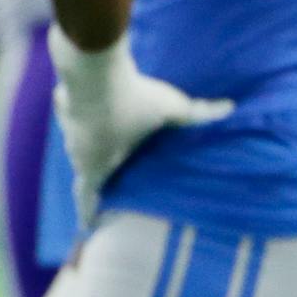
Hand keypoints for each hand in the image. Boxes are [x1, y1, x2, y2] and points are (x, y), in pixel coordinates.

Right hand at [51, 31, 232, 224]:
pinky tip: (104, 98)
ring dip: (94, 138)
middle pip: (86, 167)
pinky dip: (89, 108)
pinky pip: (78, 110)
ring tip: (110, 135)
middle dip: (97, 172)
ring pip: (81, 138)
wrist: (95, 70)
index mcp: (96, 165)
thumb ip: (200, 113)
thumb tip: (229, 109)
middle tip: (111, 175)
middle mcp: (76, 150)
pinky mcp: (67, 101)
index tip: (89, 226)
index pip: (87, 197)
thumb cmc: (134, 100)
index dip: (87, 213)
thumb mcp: (172, 110)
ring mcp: (68, 126)